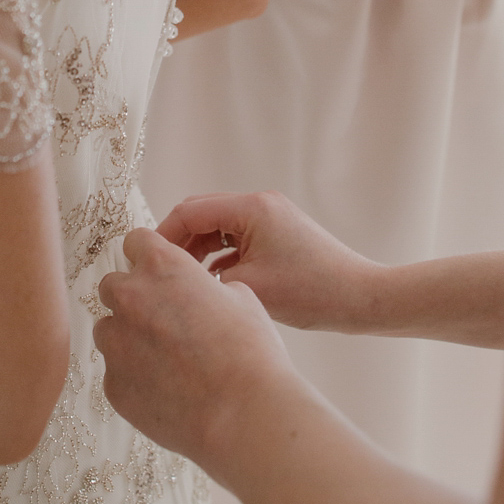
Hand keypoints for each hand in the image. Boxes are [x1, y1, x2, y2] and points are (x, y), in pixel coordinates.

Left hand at [93, 227, 295, 479]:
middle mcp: (130, 298)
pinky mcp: (113, 385)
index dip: (149, 255)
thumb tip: (196, 294)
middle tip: (163, 319)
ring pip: (108, 330)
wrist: (243, 413)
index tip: (158, 270)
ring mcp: (116, 344)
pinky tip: (167, 389)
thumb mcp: (240, 297)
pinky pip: (116, 372)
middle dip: (133, 297)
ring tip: (166, 358)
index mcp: (162, 267)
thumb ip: (203, 287)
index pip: (136, 241)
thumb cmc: (250, 352)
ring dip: (128, 337)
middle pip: (112, 285)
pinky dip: (135, 376)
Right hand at [158, 191, 377, 331]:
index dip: (162, 236)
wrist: (360, 298)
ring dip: (198, 251)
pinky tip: (211, 284)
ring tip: (181, 282)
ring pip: (218, 228)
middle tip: (157, 272)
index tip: (143, 262)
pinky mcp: (279, 235)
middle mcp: (260, 205)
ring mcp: (271, 218)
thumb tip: (174, 278)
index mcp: (251, 208)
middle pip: (202, 215)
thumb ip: (204, 278)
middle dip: (177, 243)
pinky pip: (237, 239)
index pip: (189, 211)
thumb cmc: (311, 292)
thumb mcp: (249, 288)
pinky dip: (220, 257)